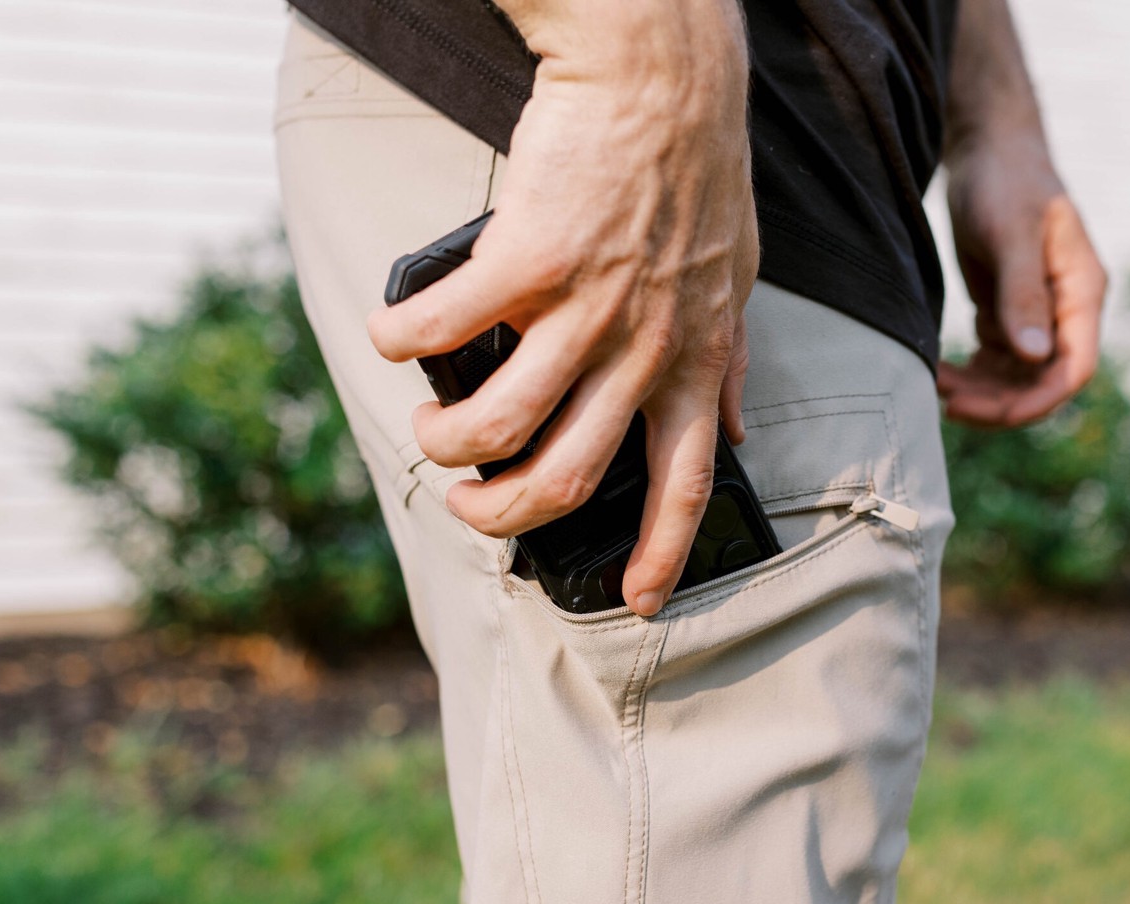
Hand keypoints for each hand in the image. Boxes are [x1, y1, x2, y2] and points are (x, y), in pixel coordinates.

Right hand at [367, 2, 757, 615]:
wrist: (660, 78)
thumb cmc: (696, 175)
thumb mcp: (737, 281)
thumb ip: (726, 359)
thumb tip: (731, 426)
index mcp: (692, 362)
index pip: (685, 485)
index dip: (659, 552)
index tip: (637, 599)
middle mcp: (642, 351)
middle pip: (565, 480)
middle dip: (503, 516)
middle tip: (471, 506)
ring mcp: (584, 310)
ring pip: (498, 427)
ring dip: (447, 444)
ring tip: (430, 429)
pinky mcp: (526, 261)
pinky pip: (444, 330)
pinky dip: (402, 341)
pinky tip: (392, 336)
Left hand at [937, 131, 1107, 429]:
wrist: (987, 147)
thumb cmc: (1004, 179)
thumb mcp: (1011, 235)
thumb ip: (1023, 295)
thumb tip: (1035, 356)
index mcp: (1082, 292)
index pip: (1074, 368)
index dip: (1037, 401)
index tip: (988, 412)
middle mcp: (1066, 309)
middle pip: (1042, 381)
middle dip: (998, 401)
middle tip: (945, 402)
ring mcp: (1037, 313)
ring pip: (1016, 377)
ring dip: (980, 390)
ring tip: (935, 383)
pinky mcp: (1008, 310)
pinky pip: (995, 360)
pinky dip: (970, 373)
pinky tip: (939, 371)